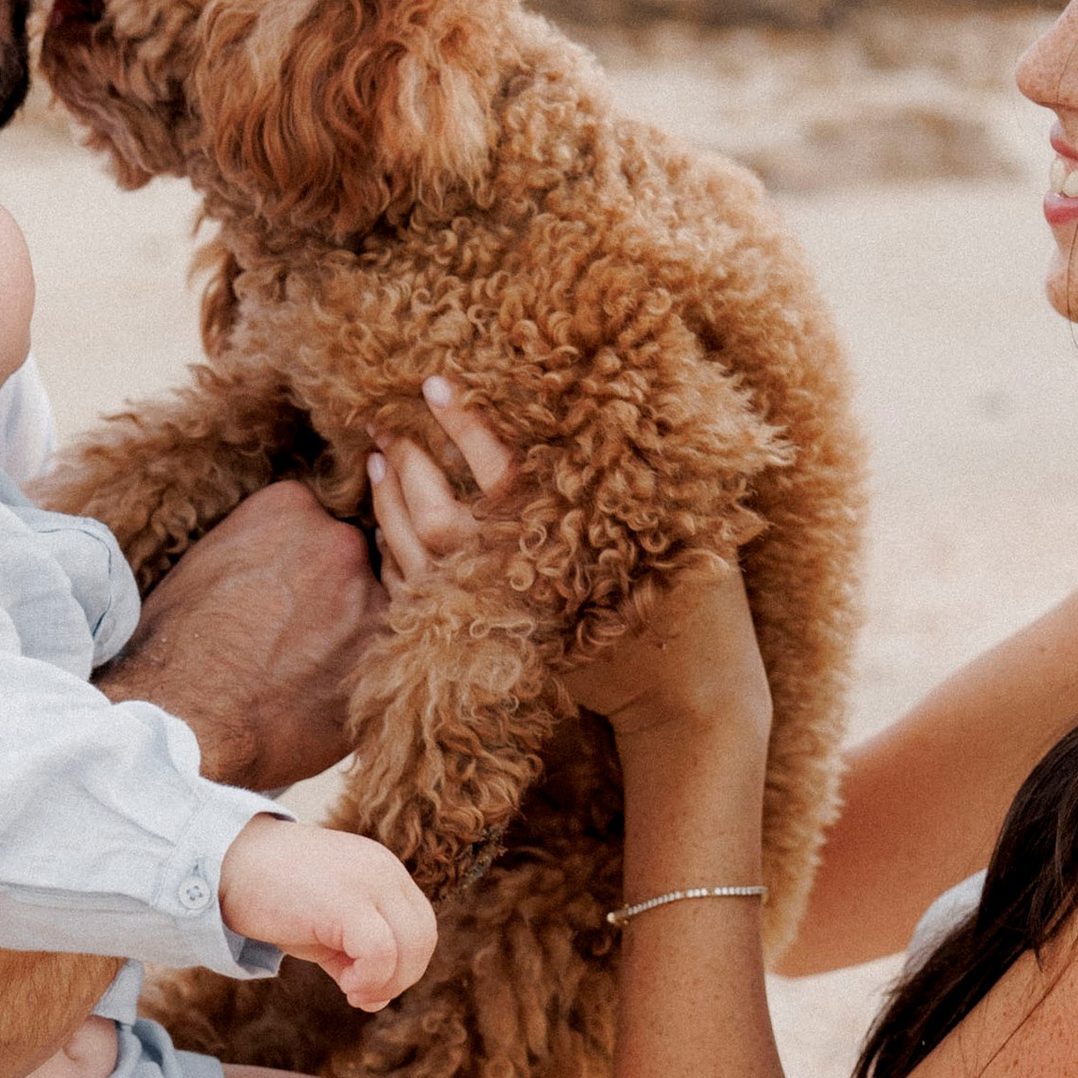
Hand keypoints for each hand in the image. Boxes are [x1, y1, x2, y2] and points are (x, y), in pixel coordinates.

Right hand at [101, 483, 384, 791]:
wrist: (188, 717)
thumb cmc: (175, 650)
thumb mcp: (201, 565)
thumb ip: (252, 545)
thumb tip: (268, 561)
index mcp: (289, 504)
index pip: (315, 520)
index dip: (299, 562)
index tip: (280, 592)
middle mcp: (339, 539)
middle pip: (351, 560)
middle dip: (329, 592)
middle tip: (292, 634)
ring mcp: (370, 595)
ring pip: (372, 608)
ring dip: (347, 633)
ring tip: (302, 669)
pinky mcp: (385, 654)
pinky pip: (381, 657)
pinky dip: (356, 674)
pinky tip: (317, 694)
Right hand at [218, 816, 436, 1009]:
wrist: (226, 865)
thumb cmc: (271, 896)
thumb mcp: (324, 926)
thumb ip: (353, 956)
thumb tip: (374, 999)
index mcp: (383, 872)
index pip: (420, 924)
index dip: (405, 964)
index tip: (366, 984)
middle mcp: (384, 872)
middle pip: (423, 937)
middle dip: (400, 977)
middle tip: (361, 993)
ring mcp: (369, 883)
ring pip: (410, 946)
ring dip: (387, 981)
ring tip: (352, 990)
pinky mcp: (348, 902)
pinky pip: (382, 953)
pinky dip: (371, 979)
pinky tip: (346, 985)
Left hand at [374, 377, 768, 750]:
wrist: (681, 696)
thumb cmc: (696, 604)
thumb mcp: (687, 525)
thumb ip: (647, 470)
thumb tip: (615, 399)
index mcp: (567, 540)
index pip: (502, 470)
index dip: (467, 424)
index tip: (437, 381)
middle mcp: (519, 581)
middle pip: (438, 517)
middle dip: (410, 462)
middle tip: (385, 418)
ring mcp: (494, 619)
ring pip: (419, 558)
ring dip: (391, 504)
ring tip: (380, 457)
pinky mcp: (486, 644)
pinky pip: (416, 599)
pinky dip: (396, 555)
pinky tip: (387, 520)